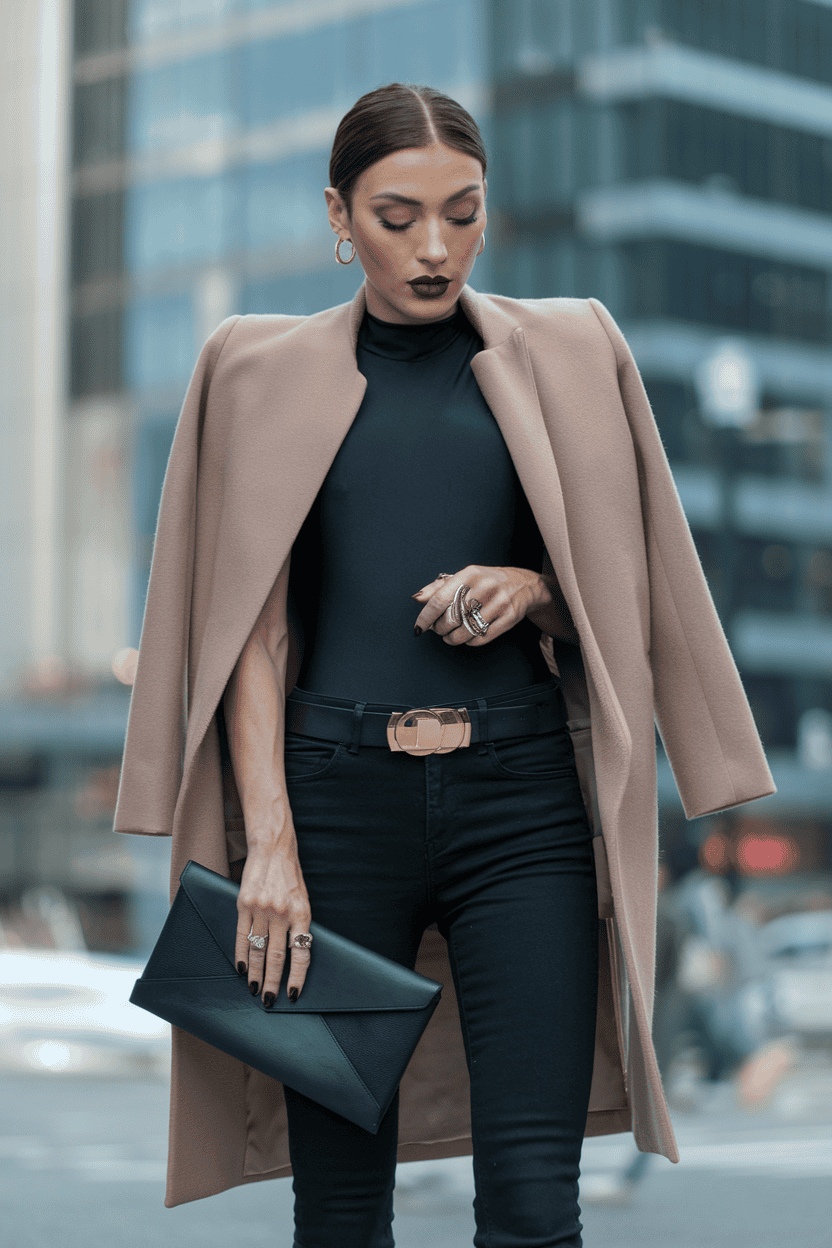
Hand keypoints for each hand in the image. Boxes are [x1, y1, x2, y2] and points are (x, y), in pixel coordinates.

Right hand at [234, 845, 311, 1004]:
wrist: (273, 848)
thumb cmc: (290, 877)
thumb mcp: (303, 899)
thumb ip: (298, 924)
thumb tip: (295, 954)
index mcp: (301, 913)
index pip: (300, 954)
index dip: (296, 977)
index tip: (292, 994)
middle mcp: (281, 913)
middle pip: (277, 957)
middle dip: (273, 982)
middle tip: (269, 1001)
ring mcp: (261, 909)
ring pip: (257, 950)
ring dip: (255, 973)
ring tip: (254, 989)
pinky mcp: (244, 904)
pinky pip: (241, 935)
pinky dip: (240, 954)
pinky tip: (241, 968)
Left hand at [411, 566, 547, 645]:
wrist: (523, 584)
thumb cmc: (486, 581)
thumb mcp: (464, 577)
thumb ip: (438, 587)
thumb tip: (417, 598)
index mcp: (470, 573)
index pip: (440, 599)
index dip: (426, 616)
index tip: (419, 627)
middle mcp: (485, 586)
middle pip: (452, 618)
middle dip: (439, 628)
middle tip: (438, 629)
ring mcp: (499, 602)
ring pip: (466, 631)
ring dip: (452, 638)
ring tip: (449, 636)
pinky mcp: (509, 617)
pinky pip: (481, 638)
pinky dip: (469, 642)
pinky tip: (467, 637)